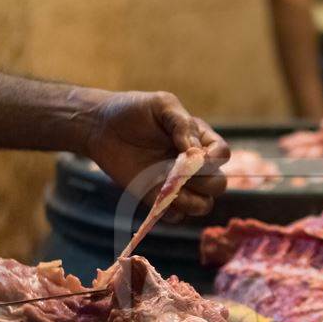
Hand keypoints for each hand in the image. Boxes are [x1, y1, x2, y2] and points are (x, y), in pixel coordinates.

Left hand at [83, 90, 229, 221]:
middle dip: (204, 182)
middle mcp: (194, 165)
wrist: (100, 127)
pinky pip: (177, 217)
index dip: (213, 158)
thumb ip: (182, 124)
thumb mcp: (161, 105)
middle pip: (218, 184)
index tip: (193, 154)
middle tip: (178, 172)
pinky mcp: (159, 199)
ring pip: (203, 205)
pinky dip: (170, 210)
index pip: (222, 155)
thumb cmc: (132, 110)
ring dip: (190, 201)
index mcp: (200, 140)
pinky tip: (155, 194)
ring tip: (167, 187)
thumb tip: (194, 151)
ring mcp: (178, 184)